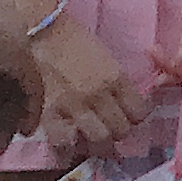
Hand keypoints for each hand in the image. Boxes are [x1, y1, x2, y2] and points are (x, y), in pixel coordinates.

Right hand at [26, 14, 151, 164]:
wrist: (42, 33)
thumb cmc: (74, 41)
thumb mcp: (105, 58)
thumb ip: (116, 82)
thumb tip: (125, 103)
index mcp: (116, 78)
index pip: (139, 112)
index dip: (135, 118)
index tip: (129, 117)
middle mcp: (99, 96)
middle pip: (121, 130)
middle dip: (118, 133)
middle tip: (110, 129)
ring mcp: (75, 107)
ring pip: (99, 140)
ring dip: (98, 143)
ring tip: (92, 139)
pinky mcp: (49, 113)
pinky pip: (64, 142)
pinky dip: (68, 147)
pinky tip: (69, 143)